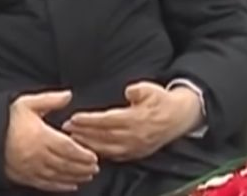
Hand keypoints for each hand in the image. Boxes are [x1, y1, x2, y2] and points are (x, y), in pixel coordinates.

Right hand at [4, 90, 99, 191]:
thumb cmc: (7, 119)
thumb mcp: (27, 103)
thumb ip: (50, 100)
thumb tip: (68, 95)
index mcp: (40, 136)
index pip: (67, 147)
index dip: (82, 153)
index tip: (94, 156)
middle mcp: (36, 154)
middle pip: (65, 163)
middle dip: (82, 167)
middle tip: (95, 167)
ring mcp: (30, 168)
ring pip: (58, 175)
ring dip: (75, 177)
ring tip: (87, 176)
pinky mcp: (23, 177)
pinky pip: (45, 184)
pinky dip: (60, 186)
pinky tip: (71, 185)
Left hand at [61, 81, 203, 161]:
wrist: (179, 117)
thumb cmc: (162, 101)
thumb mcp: (152, 89)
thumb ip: (138, 90)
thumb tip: (128, 91)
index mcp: (136, 119)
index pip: (107, 120)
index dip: (89, 120)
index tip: (74, 118)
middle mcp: (134, 136)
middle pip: (103, 136)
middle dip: (83, 133)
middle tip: (66, 129)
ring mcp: (135, 147)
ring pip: (107, 148)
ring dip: (88, 144)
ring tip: (74, 140)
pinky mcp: (136, 153)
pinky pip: (115, 156)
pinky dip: (101, 153)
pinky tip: (91, 150)